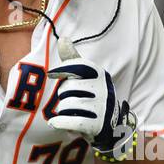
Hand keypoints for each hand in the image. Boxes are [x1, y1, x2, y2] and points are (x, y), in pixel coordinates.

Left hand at [46, 36, 136, 157]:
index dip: (62, 70)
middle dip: (62, 96)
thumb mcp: (86, 76)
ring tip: (69, 112)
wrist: (111, 124)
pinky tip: (55, 123)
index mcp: (99, 74)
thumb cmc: (92, 96)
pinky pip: (71, 121)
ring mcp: (101, 106)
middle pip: (68, 88)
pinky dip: (60, 122)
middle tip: (69, 100)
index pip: (77, 66)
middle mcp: (103, 88)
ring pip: (67, 105)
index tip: (52, 75)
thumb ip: (73, 59)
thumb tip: (63, 38)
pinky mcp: (97, 124)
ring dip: (62, 110)